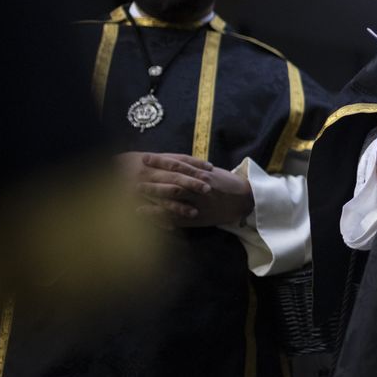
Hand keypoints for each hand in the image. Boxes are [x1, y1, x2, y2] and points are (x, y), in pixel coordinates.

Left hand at [118, 152, 252, 227]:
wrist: (244, 202)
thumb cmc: (229, 185)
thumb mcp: (213, 173)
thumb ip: (195, 169)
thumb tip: (177, 164)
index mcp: (203, 175)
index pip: (178, 165)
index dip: (160, 161)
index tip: (145, 158)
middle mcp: (199, 188)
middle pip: (171, 181)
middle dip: (152, 178)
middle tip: (134, 174)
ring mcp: (197, 204)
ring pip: (171, 198)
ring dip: (151, 195)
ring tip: (132, 192)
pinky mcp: (195, 218)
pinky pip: (174, 217)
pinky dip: (157, 215)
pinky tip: (142, 213)